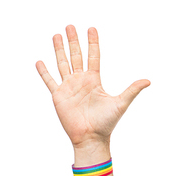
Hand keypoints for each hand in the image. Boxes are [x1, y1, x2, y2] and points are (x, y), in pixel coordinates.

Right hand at [36, 25, 149, 148]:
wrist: (91, 138)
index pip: (93, 56)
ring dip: (59, 50)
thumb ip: (132, 90)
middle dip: (73, 41)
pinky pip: (49, 81)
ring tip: (56, 35)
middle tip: (70, 26)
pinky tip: (40, 61)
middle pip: (76, 56)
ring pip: (62, 64)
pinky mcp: (58, 96)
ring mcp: (69, 88)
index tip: (91, 29)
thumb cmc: (106, 123)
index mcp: (94, 80)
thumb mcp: (121, 103)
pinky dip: (44, 72)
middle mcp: (81, 81)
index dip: (92, 43)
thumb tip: (148, 81)